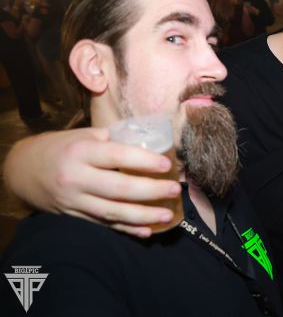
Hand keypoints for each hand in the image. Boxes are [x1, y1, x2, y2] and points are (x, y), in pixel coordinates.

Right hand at [3, 128, 180, 237]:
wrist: (24, 170)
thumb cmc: (62, 147)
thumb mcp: (83, 135)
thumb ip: (111, 141)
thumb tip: (146, 144)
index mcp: (80, 152)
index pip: (116, 157)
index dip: (143, 161)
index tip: (166, 164)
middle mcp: (76, 178)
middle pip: (118, 189)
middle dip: (150, 191)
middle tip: (174, 189)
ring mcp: (74, 201)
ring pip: (113, 212)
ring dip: (144, 215)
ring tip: (167, 213)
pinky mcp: (74, 217)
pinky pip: (104, 225)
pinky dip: (127, 230)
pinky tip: (147, 230)